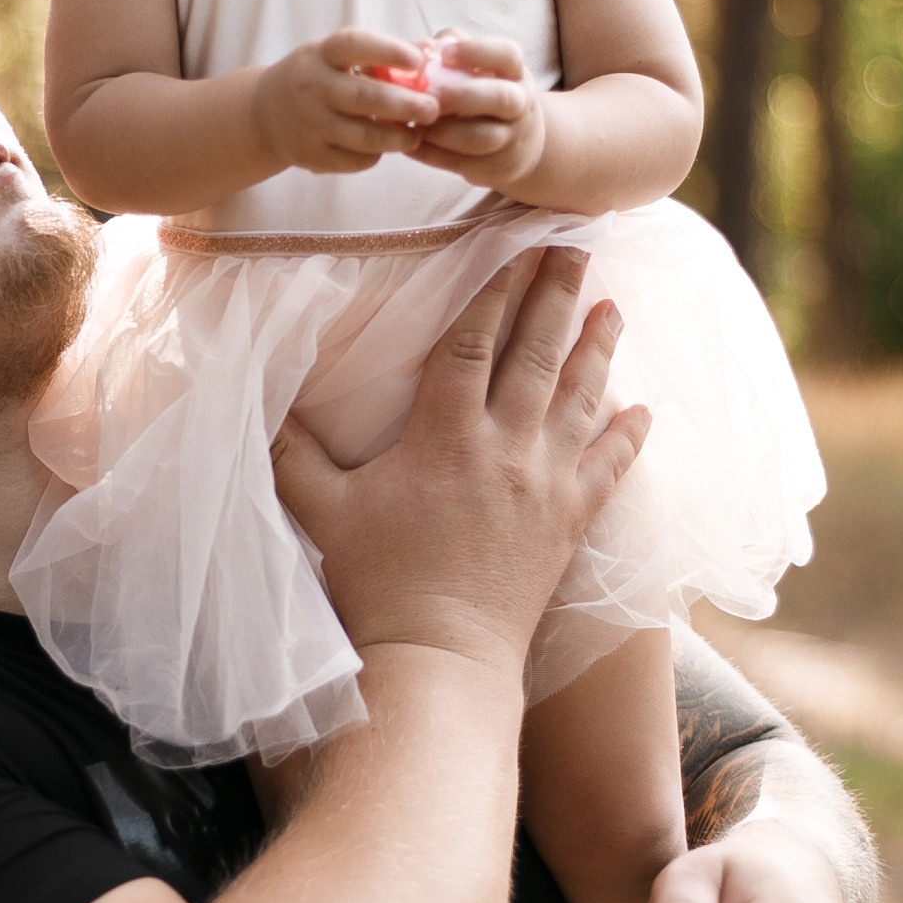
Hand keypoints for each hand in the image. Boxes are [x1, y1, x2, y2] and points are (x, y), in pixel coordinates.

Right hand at [249, 29, 443, 179]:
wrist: (264, 113)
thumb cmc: (318, 76)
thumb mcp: (336, 56)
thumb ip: (383, 53)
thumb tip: (434, 50)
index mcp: (321, 54)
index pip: (354, 45)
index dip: (388, 51)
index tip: (418, 61)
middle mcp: (311, 87)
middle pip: (364, 97)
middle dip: (404, 104)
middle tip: (433, 109)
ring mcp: (309, 123)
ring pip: (362, 136)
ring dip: (396, 138)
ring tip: (417, 135)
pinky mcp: (310, 155)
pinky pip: (353, 160)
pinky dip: (375, 156)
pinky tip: (385, 148)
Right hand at [270, 248, 649, 677]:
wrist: (441, 658)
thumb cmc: (375, 585)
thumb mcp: (320, 512)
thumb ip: (292, 453)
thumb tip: (261, 401)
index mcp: (444, 435)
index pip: (473, 341)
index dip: (493, 287)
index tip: (513, 244)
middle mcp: (505, 448)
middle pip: (538, 353)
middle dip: (557, 293)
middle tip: (577, 246)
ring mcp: (546, 484)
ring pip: (580, 398)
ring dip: (598, 348)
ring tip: (613, 306)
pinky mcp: (571, 523)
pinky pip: (610, 468)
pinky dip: (628, 435)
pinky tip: (641, 410)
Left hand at [408, 32, 549, 193]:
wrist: (520, 144)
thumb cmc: (485, 92)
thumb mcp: (479, 66)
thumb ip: (451, 48)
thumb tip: (423, 47)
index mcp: (514, 72)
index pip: (506, 54)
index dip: (476, 52)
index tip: (444, 55)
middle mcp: (520, 104)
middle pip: (501, 98)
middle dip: (461, 96)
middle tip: (428, 95)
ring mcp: (511, 139)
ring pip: (480, 138)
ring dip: (442, 131)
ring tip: (415, 123)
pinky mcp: (495, 168)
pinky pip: (461, 163)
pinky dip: (431, 154)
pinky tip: (410, 143)